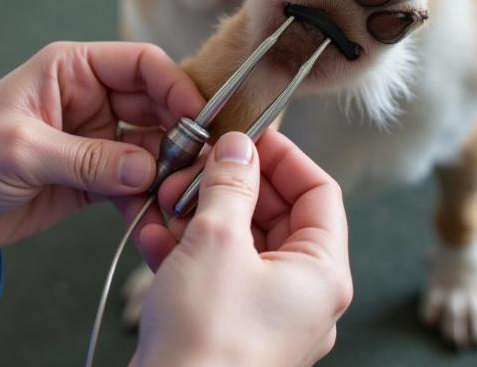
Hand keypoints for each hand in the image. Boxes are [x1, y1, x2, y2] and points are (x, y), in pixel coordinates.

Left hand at [0, 41, 203, 274]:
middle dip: (178, 132)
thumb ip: (85, 158)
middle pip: (155, 105)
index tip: (197, 118)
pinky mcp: (92, 178)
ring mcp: (95, 139)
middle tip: (195, 165)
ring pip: (151, 146)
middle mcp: (90, 98)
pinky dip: (146, 199)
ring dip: (166, 170)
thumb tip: (146, 169)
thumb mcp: (20, 148)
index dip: (174, 85)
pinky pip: (133, 183)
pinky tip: (153, 216)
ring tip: (177, 196)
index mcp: (72, 69)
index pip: (140, 63)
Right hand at [131, 130, 352, 366]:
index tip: (247, 135)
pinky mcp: (229, 322)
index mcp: (320, 272)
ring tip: (167, 200)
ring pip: (239, 238)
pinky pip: (216, 268)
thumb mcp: (218, 242)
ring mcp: (265, 309)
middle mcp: (301, 292)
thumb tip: (239, 146)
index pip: (318, 191)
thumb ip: (230, 184)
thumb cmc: (208, 342)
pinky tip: (156, 236)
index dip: (283, 156)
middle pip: (274, 212)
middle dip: (229, 185)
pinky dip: (188, 247)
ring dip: (201, 212)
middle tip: (195, 166)